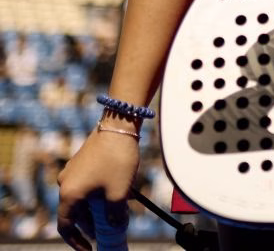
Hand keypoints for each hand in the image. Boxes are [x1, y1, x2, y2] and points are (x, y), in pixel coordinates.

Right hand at [57, 131, 137, 250]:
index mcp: (69, 193)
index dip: (76, 241)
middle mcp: (66, 182)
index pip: (66, 226)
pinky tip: (116, 194)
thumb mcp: (119, 193)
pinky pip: (87, 184)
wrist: (119, 124)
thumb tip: (116, 226)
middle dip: (91, 224)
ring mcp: (73, 170)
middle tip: (107, 231)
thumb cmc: (117, 159)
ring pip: (82, 197)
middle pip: (75, 212)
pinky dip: (97, 194)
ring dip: (96, 208)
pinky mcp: (82, 161)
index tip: (89, 249)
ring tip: (115, 213)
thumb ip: (115, 215)